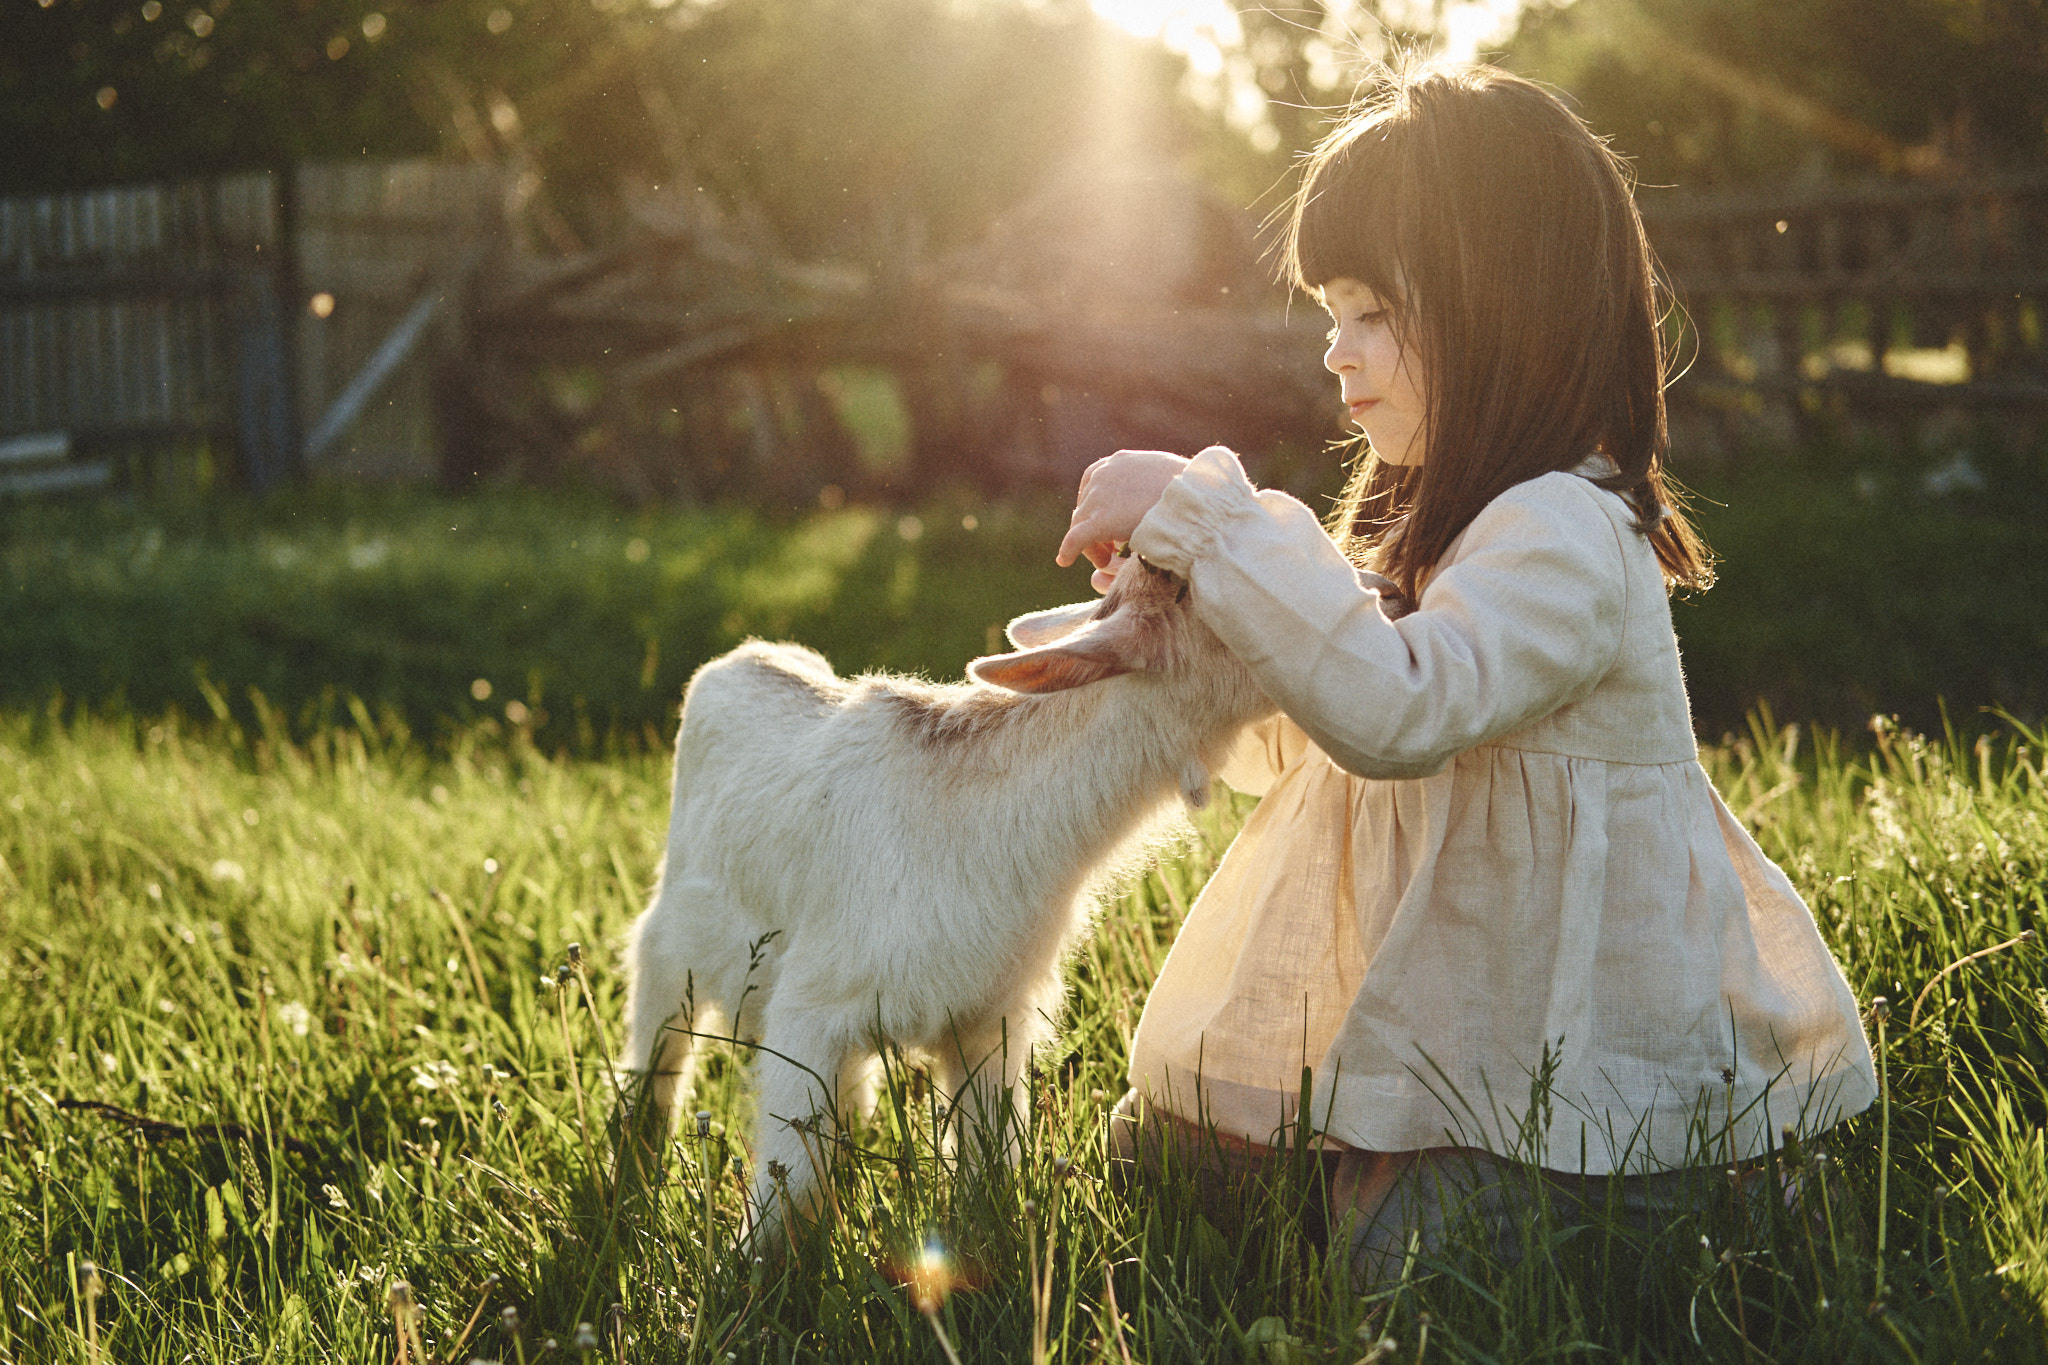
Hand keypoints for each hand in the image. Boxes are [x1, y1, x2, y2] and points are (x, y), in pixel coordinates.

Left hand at [1056, 449, 1189, 591]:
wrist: (1201, 498)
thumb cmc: (1196, 490)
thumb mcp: (1169, 475)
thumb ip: (1153, 482)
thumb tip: (1157, 490)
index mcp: (1119, 461)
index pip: (1093, 482)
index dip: (1097, 506)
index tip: (1108, 524)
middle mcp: (1104, 474)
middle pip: (1085, 506)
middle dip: (1094, 528)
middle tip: (1110, 549)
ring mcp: (1099, 496)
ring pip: (1080, 524)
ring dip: (1090, 543)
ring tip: (1106, 560)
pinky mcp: (1100, 520)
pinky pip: (1076, 538)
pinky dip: (1068, 549)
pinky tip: (1064, 560)